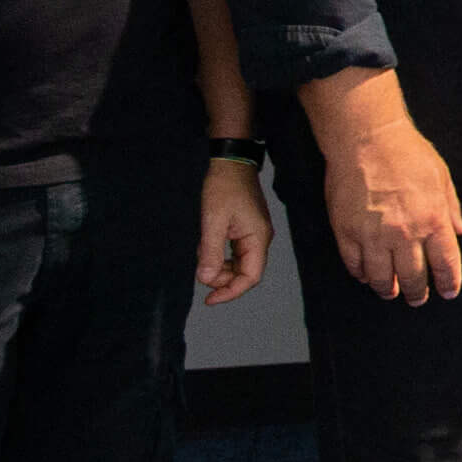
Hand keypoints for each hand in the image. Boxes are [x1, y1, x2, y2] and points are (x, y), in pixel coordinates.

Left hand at [196, 159, 274, 304]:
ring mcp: (254, 234)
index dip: (231, 292)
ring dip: (219, 266)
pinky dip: (220, 255)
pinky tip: (206, 246)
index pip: (250, 277)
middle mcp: (259, 239)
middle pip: (245, 272)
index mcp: (257, 238)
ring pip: (238, 263)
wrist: (231, 162)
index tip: (209, 299)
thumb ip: (211, 252)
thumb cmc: (224, 188)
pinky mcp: (246, 229)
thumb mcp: (213, 220)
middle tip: (201, 272)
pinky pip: (234, 252)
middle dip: (222, 278)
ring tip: (202, 252)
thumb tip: (206, 280)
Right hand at [320, 114, 461, 304]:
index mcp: (432, 219)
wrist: (366, 137)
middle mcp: (404, 233)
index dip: (448, 282)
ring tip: (391, 291)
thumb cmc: (407, 152)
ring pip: (382, 279)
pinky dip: (362, 275)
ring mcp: (373, 236)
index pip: (445, 263)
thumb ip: (451, 207)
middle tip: (417, 298)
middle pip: (413, 277)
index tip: (448, 292)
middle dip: (417, 293)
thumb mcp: (441, 176)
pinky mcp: (347, 232)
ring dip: (388, 289)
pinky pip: (355, 265)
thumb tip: (460, 231)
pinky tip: (367, 275)